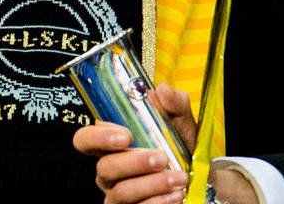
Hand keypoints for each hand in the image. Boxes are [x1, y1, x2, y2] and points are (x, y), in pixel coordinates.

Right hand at [72, 84, 199, 203]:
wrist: (198, 182)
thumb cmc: (178, 151)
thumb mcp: (179, 124)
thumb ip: (173, 105)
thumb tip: (161, 91)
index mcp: (110, 145)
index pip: (85, 140)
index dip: (98, 138)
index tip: (125, 135)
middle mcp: (108, 170)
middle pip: (104, 167)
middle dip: (133, 162)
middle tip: (160, 157)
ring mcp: (117, 193)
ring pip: (122, 191)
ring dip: (151, 184)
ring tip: (177, 177)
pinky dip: (158, 202)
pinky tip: (175, 194)